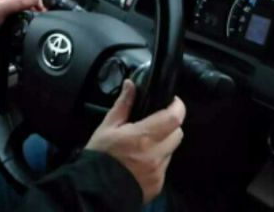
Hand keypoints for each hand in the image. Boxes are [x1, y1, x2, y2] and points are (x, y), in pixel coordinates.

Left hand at [0, 0, 44, 38]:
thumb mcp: (1, 7)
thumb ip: (18, 2)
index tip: (41, 9)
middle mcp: (8, 0)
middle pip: (27, 1)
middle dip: (35, 8)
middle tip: (41, 17)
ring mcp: (7, 11)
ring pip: (24, 11)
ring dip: (31, 16)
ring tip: (36, 22)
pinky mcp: (6, 22)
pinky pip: (20, 20)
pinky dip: (25, 23)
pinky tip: (27, 27)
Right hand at [85, 80, 185, 203]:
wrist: (96, 189)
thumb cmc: (100, 155)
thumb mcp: (108, 126)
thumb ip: (123, 104)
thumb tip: (131, 84)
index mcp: (143, 137)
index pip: (174, 118)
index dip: (178, 106)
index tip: (173, 100)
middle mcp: (156, 155)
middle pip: (178, 133)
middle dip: (170, 124)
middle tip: (155, 121)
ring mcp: (159, 172)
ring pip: (171, 150)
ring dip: (164, 143)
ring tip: (145, 142)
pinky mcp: (158, 185)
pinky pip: (164, 166)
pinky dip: (157, 159)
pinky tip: (141, 159)